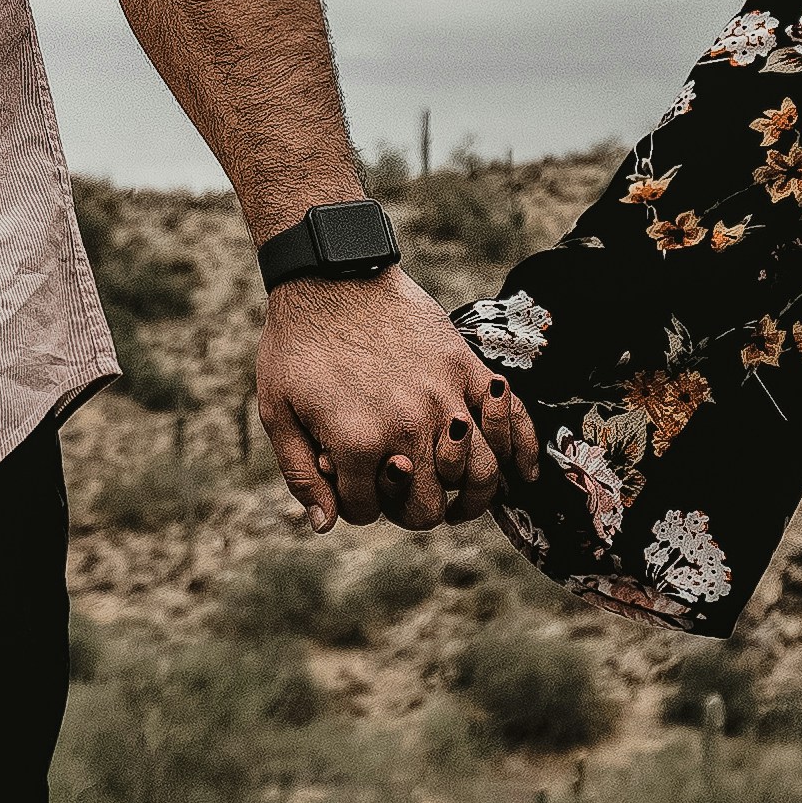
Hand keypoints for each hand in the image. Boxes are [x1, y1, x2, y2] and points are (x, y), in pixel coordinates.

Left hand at [255, 274, 546, 532]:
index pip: (369, 511)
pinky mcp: (466, 368)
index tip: (352, 487)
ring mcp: (445, 397)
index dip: (358, 506)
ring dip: (471, 498)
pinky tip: (522, 473)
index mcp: (358, 442)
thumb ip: (300, 475)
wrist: (330, 276)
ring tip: (459, 501)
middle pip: (430, 508)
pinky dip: (523, 451)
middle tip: (406, 498)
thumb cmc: (297, 345)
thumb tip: (325, 526)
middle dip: (414, 512)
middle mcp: (409, 427)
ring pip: (482, 475)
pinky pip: (511, 418)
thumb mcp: (277, 412)